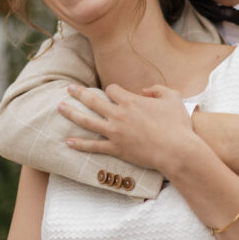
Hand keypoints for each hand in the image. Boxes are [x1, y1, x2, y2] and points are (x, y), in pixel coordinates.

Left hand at [59, 83, 194, 173]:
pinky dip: (80, 144)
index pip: (112, 89)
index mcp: (131, 101)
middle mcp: (119, 114)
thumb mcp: (173, 98)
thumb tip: (145, 90)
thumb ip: (158, 89)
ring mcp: (115, 132)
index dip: (112, 90)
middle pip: (93, 100)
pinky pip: (93, 146)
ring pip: (87, 121)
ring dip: (72, 113)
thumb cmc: (178, 124)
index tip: (113, 93)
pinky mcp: (116, 148)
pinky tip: (68, 142)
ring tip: (60, 107)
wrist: (177, 150)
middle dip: (79, 93)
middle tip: (68, 89)